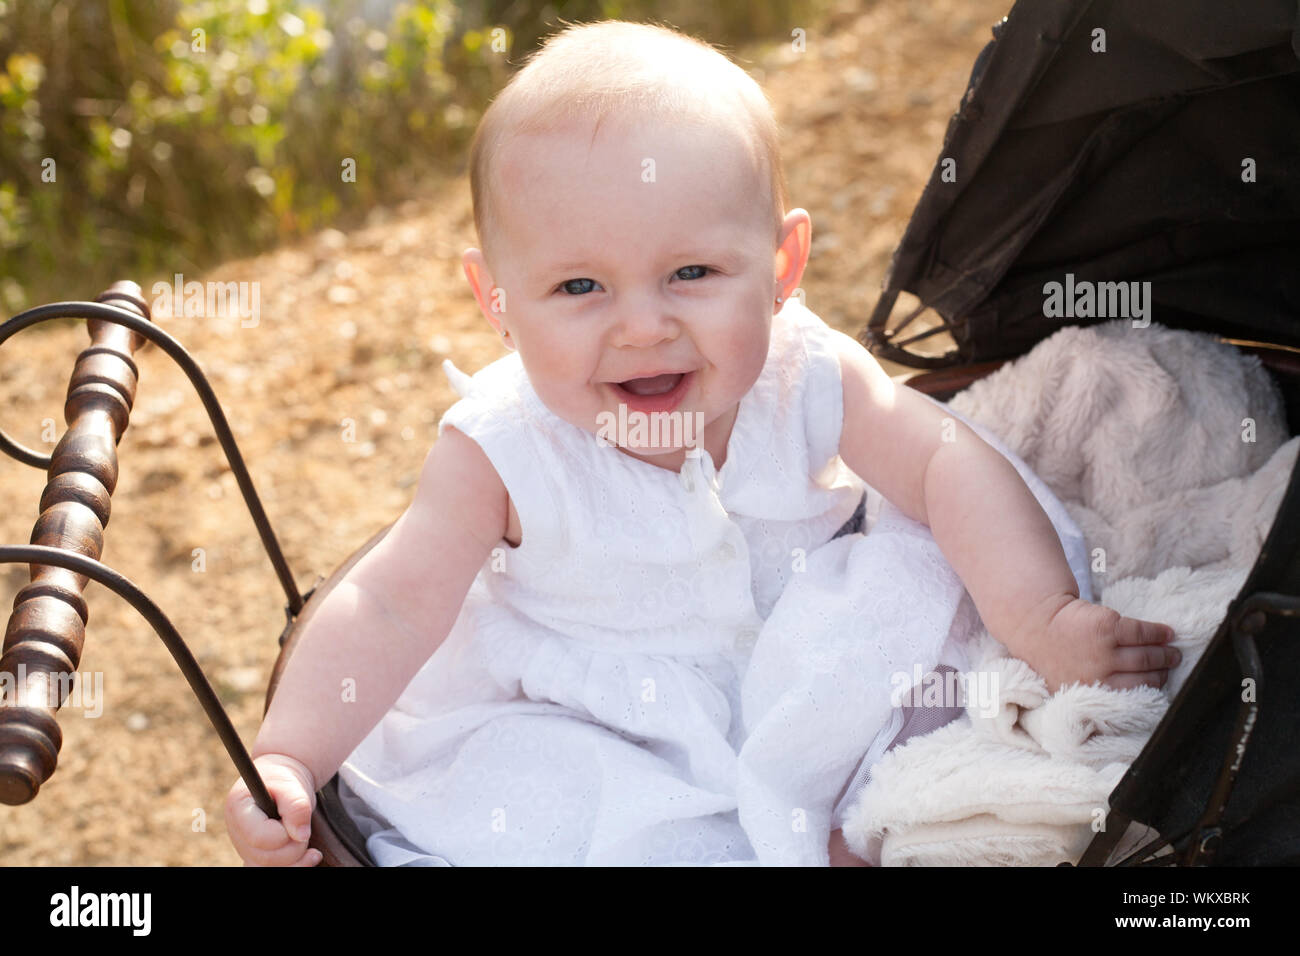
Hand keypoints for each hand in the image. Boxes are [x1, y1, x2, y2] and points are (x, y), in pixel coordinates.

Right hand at [225, 753, 321, 866]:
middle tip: (303, 828)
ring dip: (296, 858)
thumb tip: (301, 836)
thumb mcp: (292, 784)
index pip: (259, 837)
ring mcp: (245, 849)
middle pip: (265, 858)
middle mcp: (236, 834)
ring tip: (307, 839)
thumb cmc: (284, 781)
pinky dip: (296, 866)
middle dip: (293, 846)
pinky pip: (273, 872)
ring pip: (269, 869)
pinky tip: (311, 855)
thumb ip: (296, 805)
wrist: (281, 786)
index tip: (296, 821)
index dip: (283, 834)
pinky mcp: (256, 858)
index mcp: (238, 809)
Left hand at [1008, 593, 1180, 692]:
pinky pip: (1141, 632)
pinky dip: (1158, 632)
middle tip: (1171, 667)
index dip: (1149, 693)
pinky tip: (1167, 632)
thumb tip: (1123, 697)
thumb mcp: (1067, 681)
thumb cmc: (1052, 651)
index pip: (1129, 698)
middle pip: (1144, 678)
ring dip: (1164, 655)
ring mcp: (1104, 652)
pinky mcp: (1108, 627)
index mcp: (1088, 693)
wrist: (1034, 620)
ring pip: (1146, 657)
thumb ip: (1093, 689)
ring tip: (1173, 653)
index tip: (1162, 689)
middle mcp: (1098, 676)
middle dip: (1162, 674)